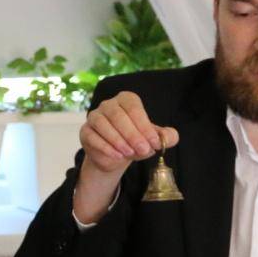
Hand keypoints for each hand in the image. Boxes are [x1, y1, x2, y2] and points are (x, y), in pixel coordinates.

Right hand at [74, 91, 179, 222]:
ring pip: (103, 125)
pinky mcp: (85, 131)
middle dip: (133, 135)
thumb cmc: (135, 142)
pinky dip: (106, 147)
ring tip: (130, 153)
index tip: (154, 143)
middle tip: (143, 150)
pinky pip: (93, 137)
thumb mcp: (153, 139)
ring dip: (118, 140)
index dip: (145, 126)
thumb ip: (165, 136)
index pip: (135, 109)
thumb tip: (171, 136)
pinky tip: (117, 156)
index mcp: (126, 100)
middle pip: (118, 116)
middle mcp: (108, 104)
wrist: (116, 156)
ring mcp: (94, 117)